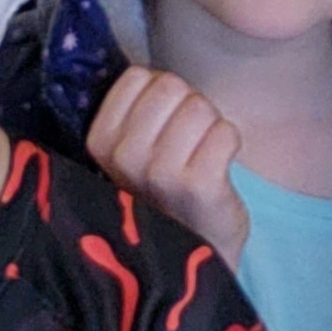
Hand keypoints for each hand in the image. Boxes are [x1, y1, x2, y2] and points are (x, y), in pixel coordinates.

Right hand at [85, 65, 247, 267]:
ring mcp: (160, 173)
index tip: (162, 130)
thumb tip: (148, 68)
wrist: (187, 262)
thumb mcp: (131, 154)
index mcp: (101, 141)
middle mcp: (124, 156)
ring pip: (201, 106)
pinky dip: (230, 144)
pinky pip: (226, 131)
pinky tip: (218, 171)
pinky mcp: (199, 186)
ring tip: (201, 160)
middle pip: (172, 85)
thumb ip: (134, 112)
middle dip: (189, 107)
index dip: (161, 96)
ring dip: (211, 128)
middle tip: (187, 147)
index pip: (139, 77)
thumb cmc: (165, 196)